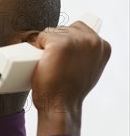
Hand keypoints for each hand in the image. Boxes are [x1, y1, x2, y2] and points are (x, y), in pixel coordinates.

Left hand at [29, 21, 110, 135]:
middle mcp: (92, 40)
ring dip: (43, 45)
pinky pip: (40, 37)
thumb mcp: (88, 70)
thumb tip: (74, 47)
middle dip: (52, 42)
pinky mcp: (59, 44)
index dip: (64, 40)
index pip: (77, 29)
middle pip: (62, 29)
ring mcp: (76, 41)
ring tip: (46, 63)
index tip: (61, 56)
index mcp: (102, 45)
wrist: (61, 106)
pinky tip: (39, 60)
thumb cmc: (69, 91)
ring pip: (50, 33)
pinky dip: (34, 47)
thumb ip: (86, 55)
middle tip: (52, 63)